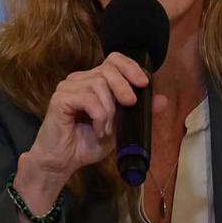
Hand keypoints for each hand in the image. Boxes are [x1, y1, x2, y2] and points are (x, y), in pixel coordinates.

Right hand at [19, 53, 167, 188]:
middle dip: (123, 87)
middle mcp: (79, 80)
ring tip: (107, 129)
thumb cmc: (86, 143)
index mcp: (93, 82)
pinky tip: (98, 130)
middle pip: (107, 69)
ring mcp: (67, 88)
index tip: (143, 83)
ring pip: (98, 84)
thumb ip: (138, 112)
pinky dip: (98, 116)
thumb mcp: (120, 127)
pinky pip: (87, 98)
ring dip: (109, 110)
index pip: (113, 60)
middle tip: (130, 105)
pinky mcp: (60, 99)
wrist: (63, 162)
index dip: (130, 67)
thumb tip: (162, 100)